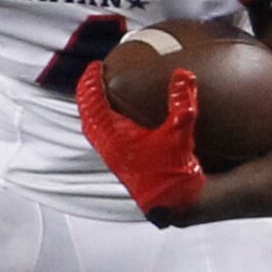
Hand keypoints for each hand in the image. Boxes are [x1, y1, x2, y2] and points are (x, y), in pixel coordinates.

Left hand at [77, 62, 204, 224]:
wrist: (175, 204)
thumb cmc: (175, 172)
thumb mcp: (181, 132)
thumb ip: (183, 101)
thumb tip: (184, 74)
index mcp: (115, 138)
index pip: (93, 104)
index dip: (91, 82)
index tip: (95, 67)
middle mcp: (109, 148)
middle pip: (87, 115)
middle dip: (88, 93)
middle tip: (94, 76)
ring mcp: (113, 158)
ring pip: (93, 127)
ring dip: (93, 108)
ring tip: (101, 92)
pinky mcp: (121, 164)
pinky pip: (102, 137)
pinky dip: (102, 121)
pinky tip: (117, 119)